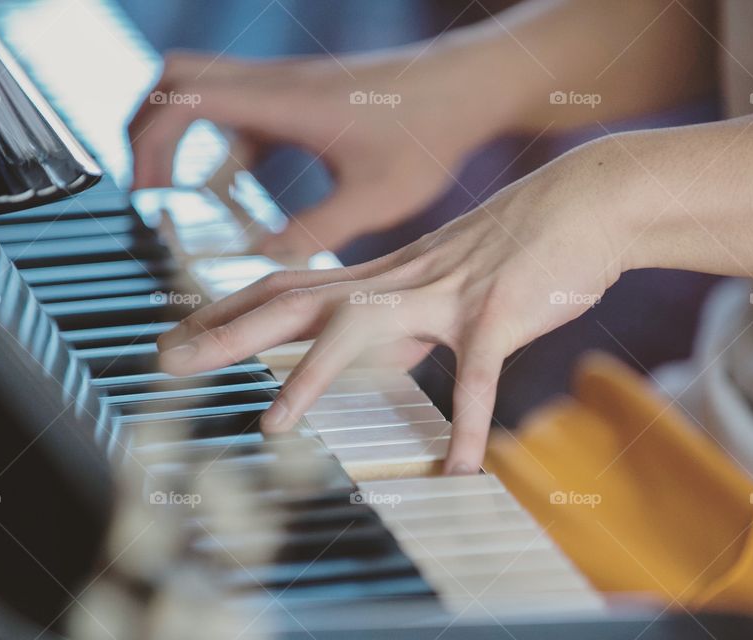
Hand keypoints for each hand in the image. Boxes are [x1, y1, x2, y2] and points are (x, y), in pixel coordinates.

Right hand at [128, 44, 513, 259]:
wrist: (470, 86)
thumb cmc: (430, 133)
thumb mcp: (373, 199)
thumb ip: (314, 232)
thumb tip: (261, 261)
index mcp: (284, 102)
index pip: (183, 99)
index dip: (150, 144)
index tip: (149, 195)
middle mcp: (276, 82)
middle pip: (174, 77)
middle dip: (144, 128)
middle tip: (145, 186)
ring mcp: (287, 83)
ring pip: (203, 88)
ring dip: (180, 135)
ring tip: (177, 195)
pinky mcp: (301, 93)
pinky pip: (240, 110)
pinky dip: (221, 146)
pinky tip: (236, 191)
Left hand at [156, 144, 626, 472]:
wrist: (585, 202)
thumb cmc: (514, 244)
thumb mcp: (442, 279)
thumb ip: (406, 316)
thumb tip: (382, 349)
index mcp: (382, 275)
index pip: (288, 286)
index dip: (229, 307)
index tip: (181, 329)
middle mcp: (398, 281)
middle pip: (294, 300)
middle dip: (226, 331)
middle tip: (167, 359)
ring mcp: (445, 295)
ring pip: (361, 330)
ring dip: (310, 375)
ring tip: (271, 425)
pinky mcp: (498, 315)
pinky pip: (479, 379)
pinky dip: (469, 427)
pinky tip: (461, 470)